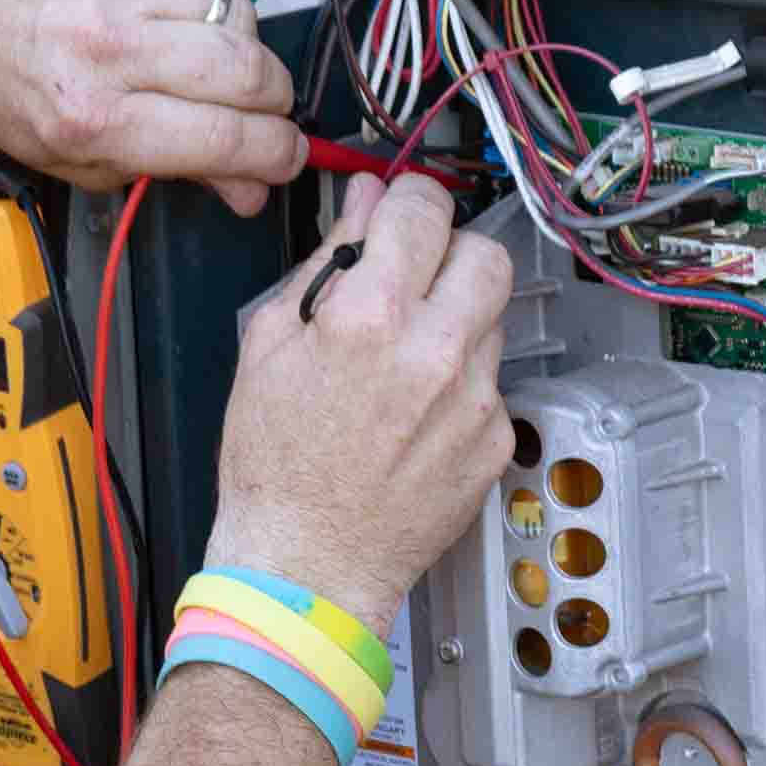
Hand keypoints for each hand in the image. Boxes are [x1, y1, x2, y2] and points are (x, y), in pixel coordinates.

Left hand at [0, 0, 303, 211]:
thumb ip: (165, 172)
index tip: (285, 155)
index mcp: (95, 119)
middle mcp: (114, 49)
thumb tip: (247, 188)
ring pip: (240, 16)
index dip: (275, 154)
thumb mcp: (70, 154)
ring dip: (244, 43)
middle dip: (273, 100)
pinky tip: (191, 7)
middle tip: (261, 107)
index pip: (224, 140)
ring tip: (212, 54)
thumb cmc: (2, 79)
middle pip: (247, 75)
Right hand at [202, 174, 515, 641]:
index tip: (403, 211)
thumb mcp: (270, 346)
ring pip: (493, 318)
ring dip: (458, 320)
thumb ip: (325, 264)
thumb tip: (362, 207)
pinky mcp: (495, 442)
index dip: (410, 200)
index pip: (424, 209)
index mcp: (372, 316)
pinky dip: (461, 384)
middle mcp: (435, 352)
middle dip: (452, 254)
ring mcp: (474, 400)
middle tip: (417, 279)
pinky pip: (492, 383)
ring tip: (407, 361)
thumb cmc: (275, 468)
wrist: (306, 565)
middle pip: (485, 254)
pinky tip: (418, 416)